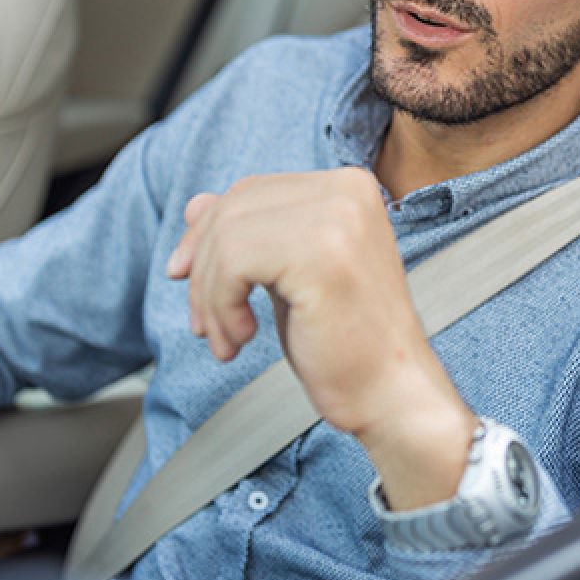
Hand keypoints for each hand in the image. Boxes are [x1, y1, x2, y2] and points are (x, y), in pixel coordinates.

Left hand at [165, 169, 475, 507]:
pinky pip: (235, 264)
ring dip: (210, 297)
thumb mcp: (287, 275)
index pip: (251, 191)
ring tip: (227, 339)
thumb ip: (250, 233)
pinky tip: (242, 339)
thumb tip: (195, 202)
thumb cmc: (346, 342)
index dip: (206, 236)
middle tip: (204, 324)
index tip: (186, 278)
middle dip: (203, 270)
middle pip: (234, 210)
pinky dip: (222, 307)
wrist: (394, 394)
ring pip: (228, 237)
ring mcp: (338, 217)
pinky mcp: (321, 253)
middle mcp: (347, 190)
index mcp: (348, 186)